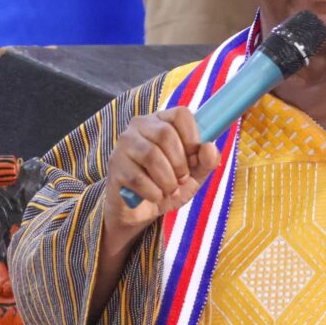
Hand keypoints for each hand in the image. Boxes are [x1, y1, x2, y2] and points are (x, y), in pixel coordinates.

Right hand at [104, 107, 220, 234]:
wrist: (141, 210)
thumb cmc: (169, 184)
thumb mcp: (195, 175)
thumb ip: (207, 161)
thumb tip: (209, 147)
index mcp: (163, 121)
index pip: (181, 114)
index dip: (193, 136)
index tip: (195, 158)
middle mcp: (140, 125)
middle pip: (165, 134)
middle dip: (180, 163)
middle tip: (182, 179)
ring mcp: (125, 144)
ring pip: (151, 155)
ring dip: (167, 179)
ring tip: (170, 190)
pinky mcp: (115, 165)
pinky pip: (137, 177)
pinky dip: (154, 192)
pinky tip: (155, 196)